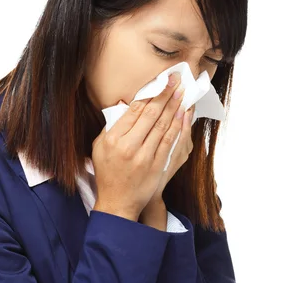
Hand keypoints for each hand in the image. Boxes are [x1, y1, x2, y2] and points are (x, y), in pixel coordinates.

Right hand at [91, 75, 187, 220]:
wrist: (118, 202)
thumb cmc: (107, 173)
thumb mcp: (99, 147)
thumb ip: (110, 126)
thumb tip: (124, 106)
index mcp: (113, 139)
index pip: (134, 110)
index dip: (149, 93)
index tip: (159, 82)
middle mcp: (129, 146)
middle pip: (151, 114)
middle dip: (165, 94)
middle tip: (176, 81)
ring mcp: (145, 156)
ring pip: (163, 125)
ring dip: (174, 107)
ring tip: (182, 92)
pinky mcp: (157, 165)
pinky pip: (170, 140)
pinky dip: (178, 125)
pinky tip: (183, 114)